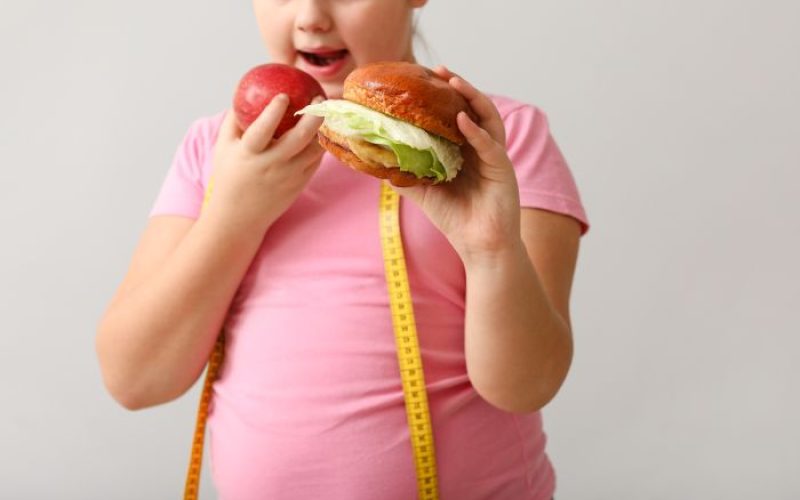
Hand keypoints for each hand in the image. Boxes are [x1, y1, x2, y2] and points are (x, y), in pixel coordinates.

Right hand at [208, 94, 323, 230]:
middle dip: (312, 116)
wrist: (239, 217)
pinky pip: (315, 160)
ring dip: (323, 129)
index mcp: (249, 154)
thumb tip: (242, 93)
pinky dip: (320, 144)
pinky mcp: (300, 184)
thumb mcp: (223, 148)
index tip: (283, 95)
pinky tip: (322, 130)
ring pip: (313, 150)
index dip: (273, 112)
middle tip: (319, 98)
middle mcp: (271, 165)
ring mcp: (288, 176)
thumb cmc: (229, 177)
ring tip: (327, 111)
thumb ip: (233, 121)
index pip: (262, 130)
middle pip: (298, 139)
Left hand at [392, 67, 522, 262]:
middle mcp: (482, 148)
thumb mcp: (424, 192)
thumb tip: (376, 161)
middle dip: (458, 87)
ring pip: (487, 118)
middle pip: (473, 108)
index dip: (444, 95)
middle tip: (439, 70)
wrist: (480, 247)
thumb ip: (405, 174)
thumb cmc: (457, 220)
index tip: (425, 77)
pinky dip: (477, 131)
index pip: (456, 114)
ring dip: (471, 98)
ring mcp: (494, 157)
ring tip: (454, 82)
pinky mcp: (503, 170)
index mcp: (466, 150)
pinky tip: (462, 119)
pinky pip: (490, 145)